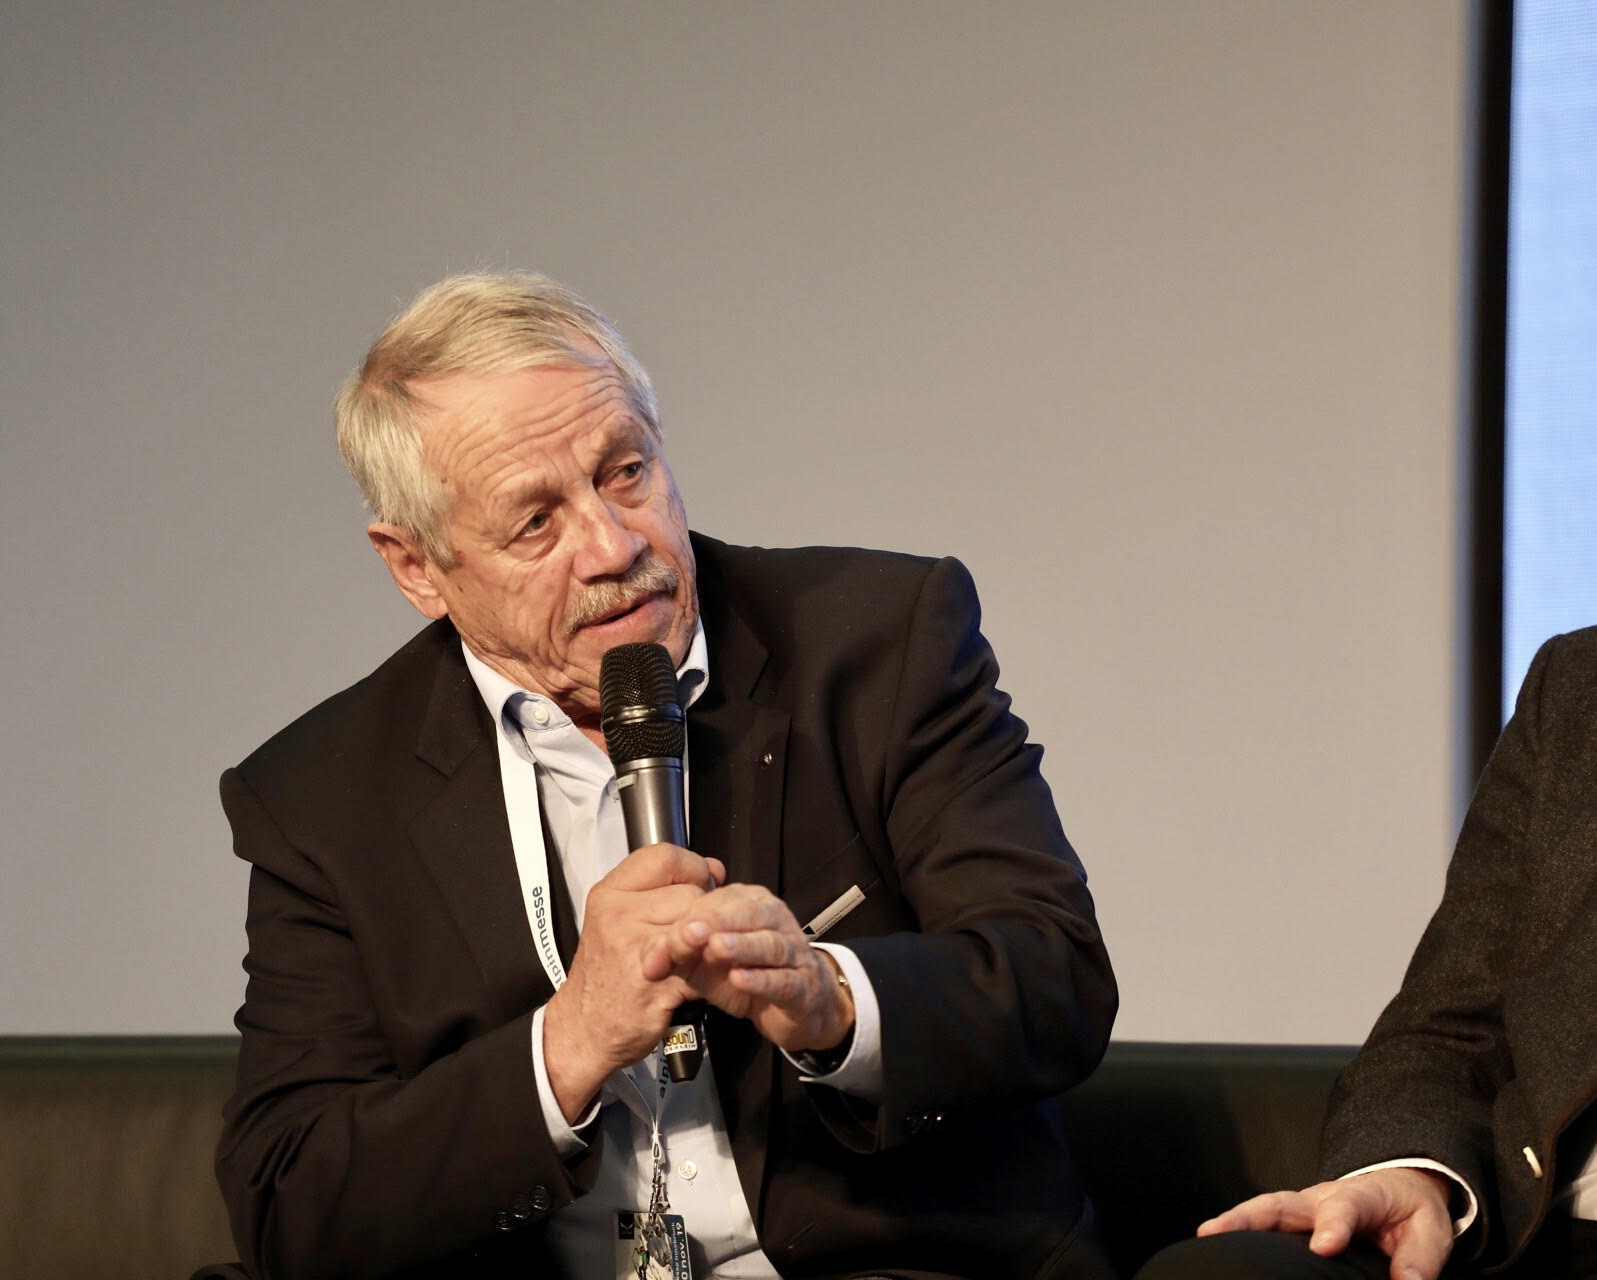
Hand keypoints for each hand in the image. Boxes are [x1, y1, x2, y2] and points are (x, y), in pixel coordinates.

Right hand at [542, 844, 724, 1120]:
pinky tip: (703, 976)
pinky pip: (700, 961)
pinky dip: (710, 969)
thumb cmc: (608, 972)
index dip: (694, 868)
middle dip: (705, 912)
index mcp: (610, 893)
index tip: (702, 885)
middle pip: (690, 892)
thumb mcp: (619, 919)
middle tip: (700, 932)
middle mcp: (617, 915)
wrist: (583, 1028)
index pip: (666, 856)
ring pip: (699, 925)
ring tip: (701, 953)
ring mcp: (634, 947)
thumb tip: (714, 868)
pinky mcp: (654, 980)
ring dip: (710, 941)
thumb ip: (661, 891)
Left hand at [647, 883, 855, 1053]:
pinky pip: (783, 980)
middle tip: (688, 931)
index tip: (662, 933)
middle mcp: (773, 921)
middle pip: (747, 912)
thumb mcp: (703, 962)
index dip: (688, 914)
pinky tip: (740, 979)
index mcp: (747, 904)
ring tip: (715, 948)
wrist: (795, 1007)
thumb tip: (648, 958)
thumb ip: (676, 952)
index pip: (717, 900)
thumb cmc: (745, 975)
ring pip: (769, 943)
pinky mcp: (802, 988)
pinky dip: (762, 980)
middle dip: (716, 920)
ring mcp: (792, 954)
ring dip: (741, 945)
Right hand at [1197, 1168, 1453, 1279]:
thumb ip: (1419, 1259)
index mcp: (1360, 1196)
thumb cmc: (1411, 1211)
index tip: (1324, 1248)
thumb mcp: (1431, 1232)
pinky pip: (1264, 1225)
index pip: (1343, 1208)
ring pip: (1263, 1211)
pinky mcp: (1295, 1222)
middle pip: (1280, 1202)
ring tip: (1205, 1236)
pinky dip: (1239, 1232)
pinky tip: (1217, 1246)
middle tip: (1218, 1231)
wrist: (1401, 1187)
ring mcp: (1303, 1209)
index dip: (1332, 1226)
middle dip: (1249, 1215)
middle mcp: (1322, 1198)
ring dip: (1234, 1222)